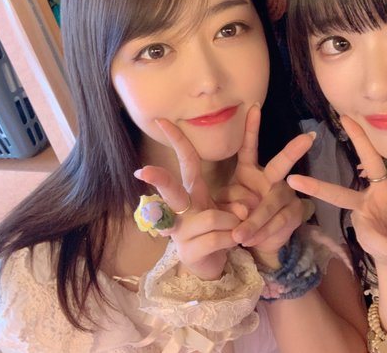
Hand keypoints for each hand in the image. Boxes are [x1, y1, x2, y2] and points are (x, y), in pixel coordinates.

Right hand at [134, 119, 238, 279]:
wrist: (211, 265)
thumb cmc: (217, 230)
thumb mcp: (226, 208)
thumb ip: (235, 203)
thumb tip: (242, 208)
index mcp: (191, 192)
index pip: (185, 160)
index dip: (176, 140)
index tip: (162, 120)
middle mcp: (180, 209)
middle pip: (171, 189)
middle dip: (159, 179)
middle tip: (144, 170)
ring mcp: (181, 231)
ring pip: (211, 218)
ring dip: (231, 222)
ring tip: (236, 229)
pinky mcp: (189, 251)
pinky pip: (218, 238)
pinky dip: (232, 239)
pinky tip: (232, 242)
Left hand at [215, 105, 314, 262]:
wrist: (257, 240)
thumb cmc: (237, 215)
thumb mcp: (223, 205)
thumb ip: (227, 202)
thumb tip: (242, 209)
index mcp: (250, 171)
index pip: (250, 147)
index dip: (252, 128)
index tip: (254, 107)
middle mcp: (271, 179)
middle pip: (281, 164)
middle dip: (294, 151)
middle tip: (308, 138)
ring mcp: (285, 195)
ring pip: (271, 204)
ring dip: (255, 221)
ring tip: (239, 235)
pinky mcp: (293, 213)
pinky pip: (277, 222)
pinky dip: (262, 233)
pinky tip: (250, 240)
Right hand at [287, 115, 386, 278]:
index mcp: (385, 189)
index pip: (371, 160)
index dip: (360, 140)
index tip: (345, 118)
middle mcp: (366, 203)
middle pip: (338, 194)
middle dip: (316, 187)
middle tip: (292, 179)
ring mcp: (361, 223)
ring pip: (370, 235)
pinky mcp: (361, 240)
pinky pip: (376, 248)